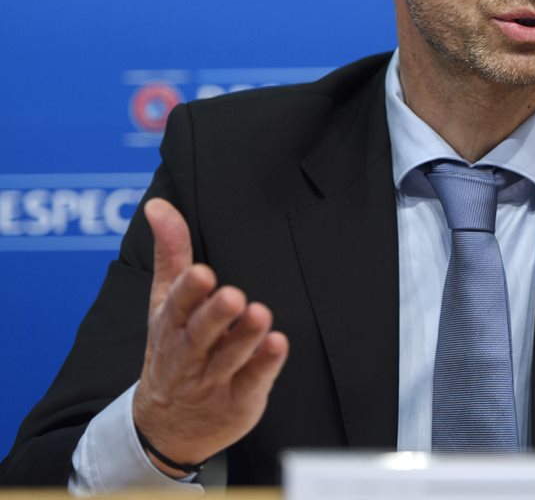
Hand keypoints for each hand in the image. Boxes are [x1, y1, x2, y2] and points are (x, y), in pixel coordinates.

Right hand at [132, 198, 288, 475]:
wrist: (165, 427)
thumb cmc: (172, 348)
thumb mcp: (164, 303)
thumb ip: (170, 253)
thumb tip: (158, 204)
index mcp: (170, 325)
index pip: (176, 306)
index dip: (189, 291)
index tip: (203, 273)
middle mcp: (188, 353)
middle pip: (201, 333)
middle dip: (215, 315)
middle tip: (233, 295)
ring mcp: (212, 379)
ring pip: (230, 357)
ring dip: (246, 336)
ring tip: (261, 314)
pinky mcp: (238, 399)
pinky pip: (253, 381)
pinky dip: (265, 365)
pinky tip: (279, 345)